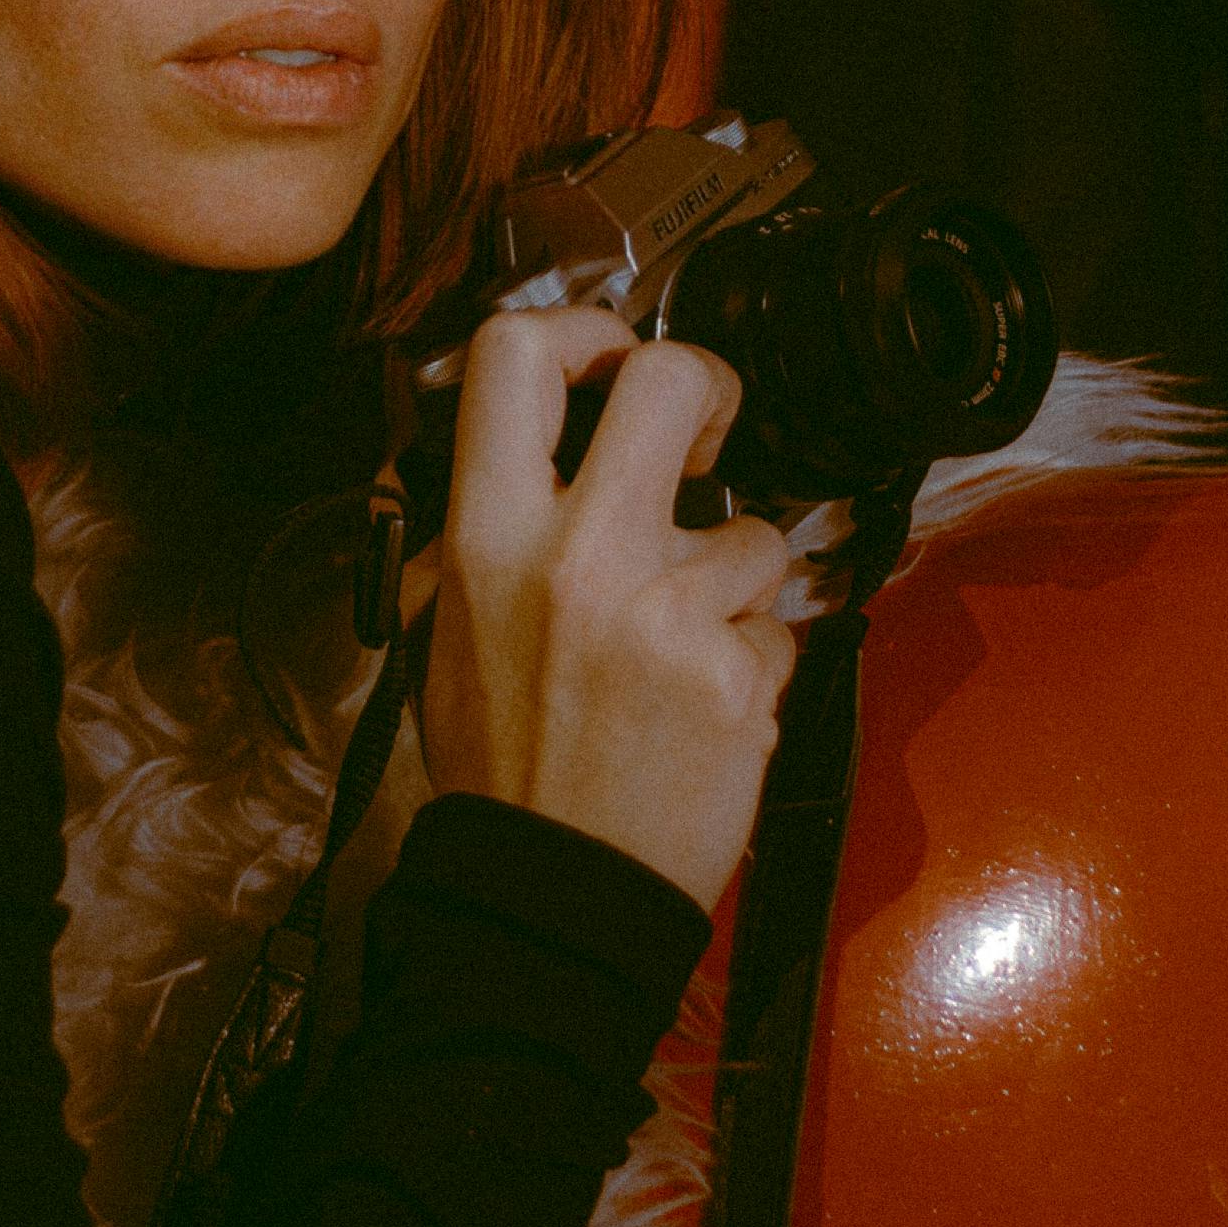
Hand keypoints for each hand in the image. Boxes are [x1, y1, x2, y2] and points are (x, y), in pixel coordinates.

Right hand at [421, 306, 794, 912]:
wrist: (550, 896)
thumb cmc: (502, 761)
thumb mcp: (452, 622)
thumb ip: (500, 522)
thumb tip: (554, 438)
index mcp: (490, 536)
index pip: (515, 356)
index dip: (578, 330)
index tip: (606, 361)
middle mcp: (582, 556)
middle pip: (673, 379)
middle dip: (706, 388)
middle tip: (702, 432)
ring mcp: (671, 614)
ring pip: (752, 530)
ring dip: (733, 579)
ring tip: (679, 647)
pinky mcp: (741, 676)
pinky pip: (775, 625)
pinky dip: (750, 659)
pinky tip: (702, 706)